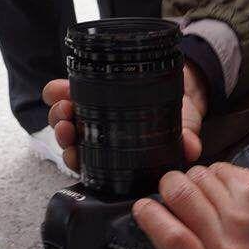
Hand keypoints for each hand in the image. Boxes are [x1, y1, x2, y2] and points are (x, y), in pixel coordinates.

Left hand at [44, 63, 208, 173]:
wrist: (178, 87)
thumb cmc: (176, 117)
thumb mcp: (184, 127)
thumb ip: (185, 139)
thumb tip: (192, 148)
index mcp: (114, 152)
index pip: (87, 162)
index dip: (76, 159)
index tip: (75, 153)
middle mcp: (96, 135)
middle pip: (69, 141)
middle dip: (63, 134)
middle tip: (68, 126)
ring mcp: (88, 113)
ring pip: (61, 119)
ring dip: (58, 113)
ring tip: (65, 104)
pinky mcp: (85, 90)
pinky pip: (61, 94)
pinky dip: (56, 91)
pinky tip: (59, 86)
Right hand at [131, 164, 248, 248]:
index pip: (171, 240)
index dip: (150, 217)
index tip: (143, 206)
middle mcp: (229, 248)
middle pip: (178, 197)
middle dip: (169, 185)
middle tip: (174, 190)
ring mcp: (243, 215)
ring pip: (197, 177)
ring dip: (196, 179)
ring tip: (209, 193)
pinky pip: (219, 169)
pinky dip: (218, 173)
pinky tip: (230, 188)